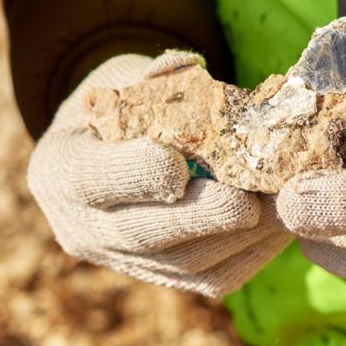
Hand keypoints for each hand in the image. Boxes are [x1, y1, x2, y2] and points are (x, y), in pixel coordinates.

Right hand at [27, 52, 290, 297]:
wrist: (102, 154)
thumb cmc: (116, 105)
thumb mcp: (122, 79)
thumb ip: (153, 77)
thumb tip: (189, 66)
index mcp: (60, 168)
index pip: (94, 179)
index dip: (137, 175)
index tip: (180, 165)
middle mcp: (81, 226)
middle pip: (142, 233)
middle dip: (201, 218)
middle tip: (251, 201)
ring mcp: (119, 260)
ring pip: (182, 264)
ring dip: (239, 239)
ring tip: (285, 207)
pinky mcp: (159, 278)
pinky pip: (207, 279)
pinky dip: (250, 254)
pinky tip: (282, 226)